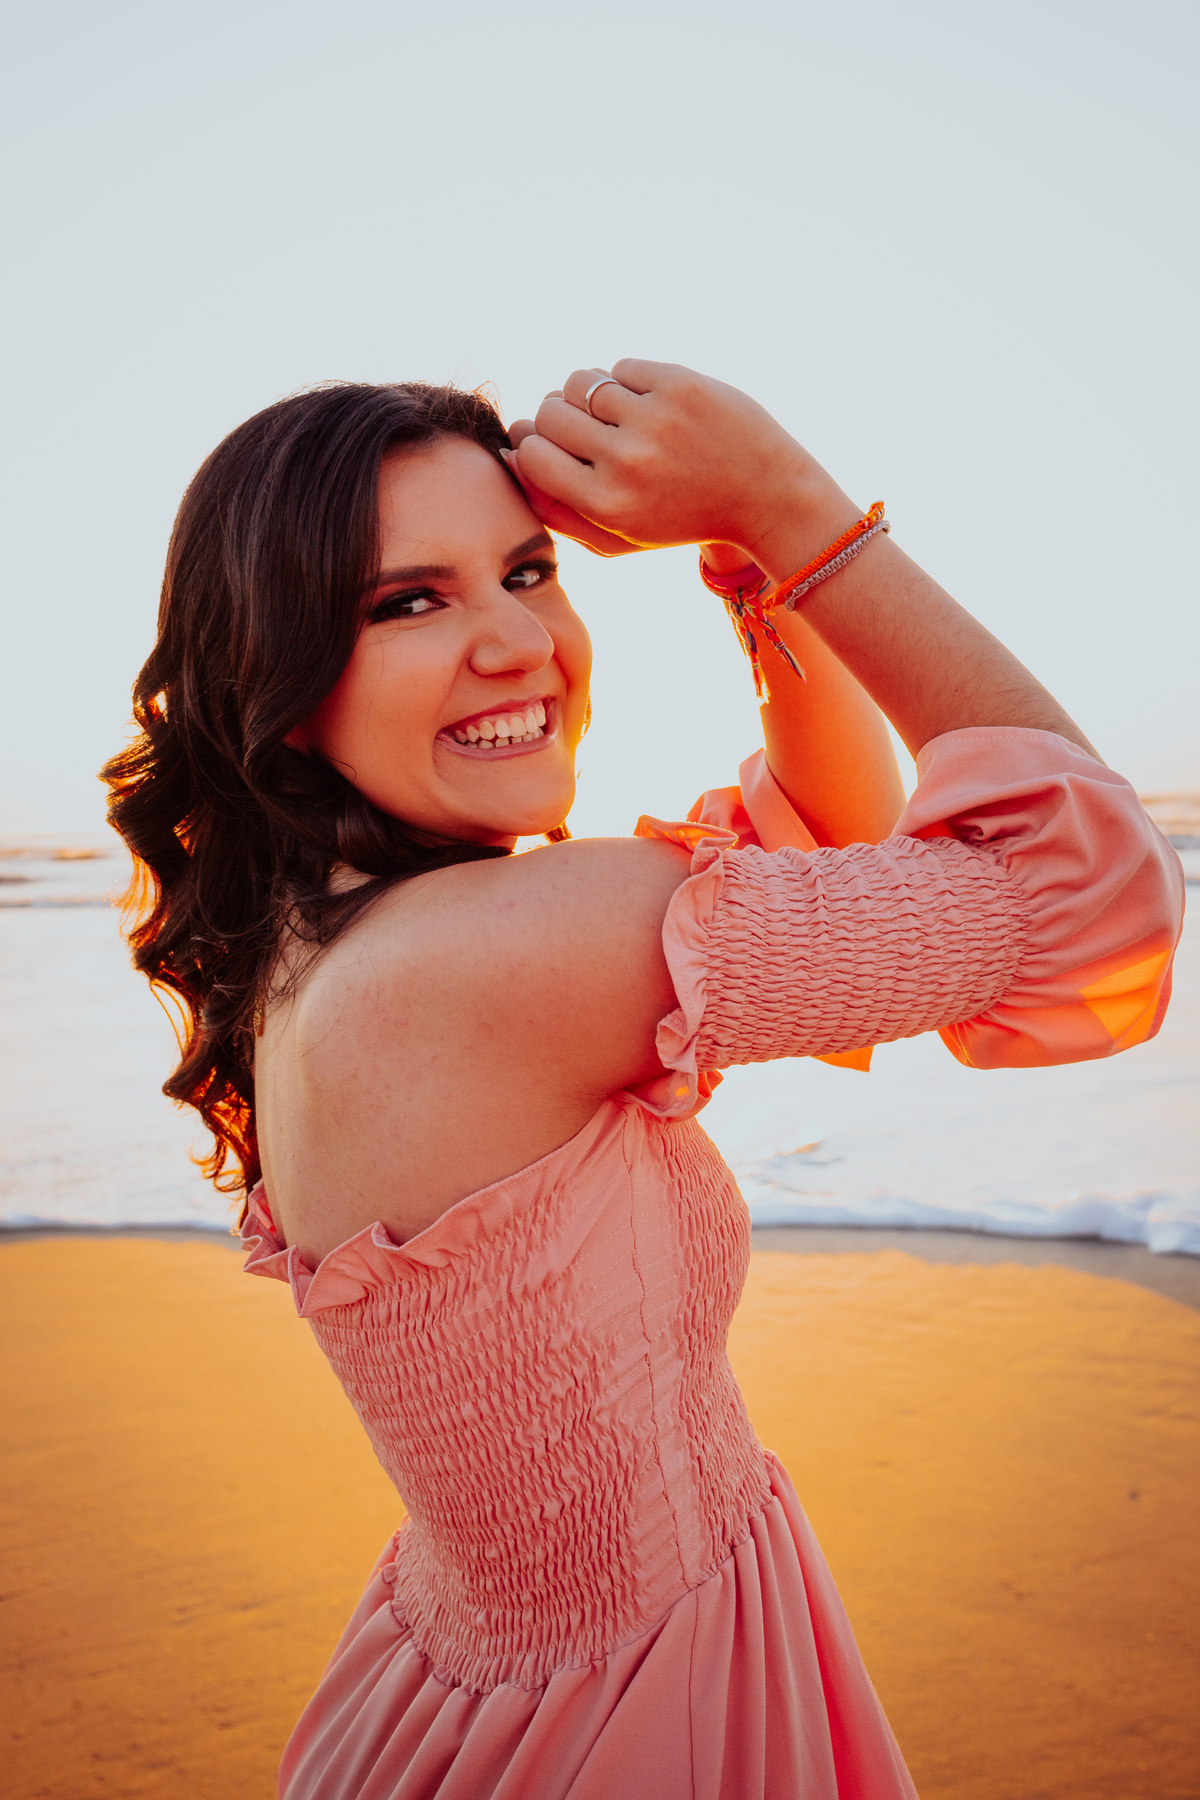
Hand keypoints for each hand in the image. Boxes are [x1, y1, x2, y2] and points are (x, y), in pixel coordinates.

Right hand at [511, 360, 848, 564]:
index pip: (531, 454)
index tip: (550, 447)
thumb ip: (557, 510)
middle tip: (585, 429)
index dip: (533, 445)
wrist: (764, 494)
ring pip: (580, 381)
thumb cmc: (681, 519)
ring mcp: (654, 418)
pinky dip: (627, 382)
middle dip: (558, 418)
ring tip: (613, 413)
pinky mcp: (679, 383)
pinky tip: (650, 404)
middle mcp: (626, 462)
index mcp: (606, 504)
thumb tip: (508, 459)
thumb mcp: (619, 537)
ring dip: (589, 394)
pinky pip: (621, 367)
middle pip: (549, 414)